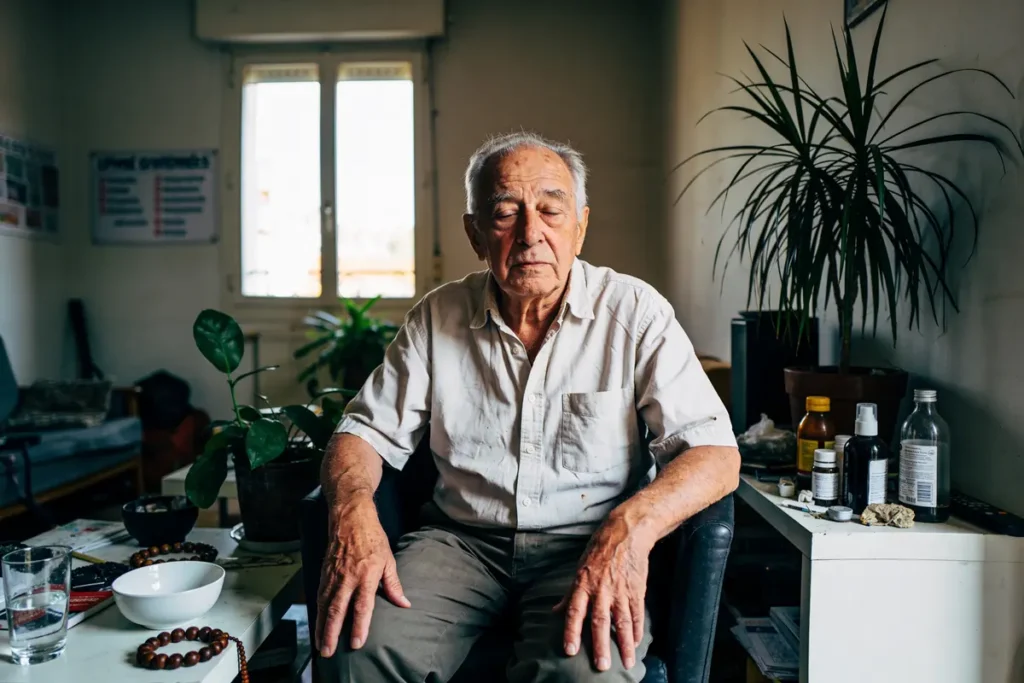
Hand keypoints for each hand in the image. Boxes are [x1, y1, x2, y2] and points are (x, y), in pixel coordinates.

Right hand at [316, 497, 410, 657]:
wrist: (351, 517)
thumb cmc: (372, 538)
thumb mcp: (388, 559)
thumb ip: (393, 584)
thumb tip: (404, 604)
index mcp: (366, 574)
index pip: (362, 606)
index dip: (359, 625)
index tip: (356, 643)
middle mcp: (347, 577)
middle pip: (337, 609)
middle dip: (332, 633)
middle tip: (329, 651)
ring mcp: (333, 575)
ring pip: (324, 605)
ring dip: (321, 626)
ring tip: (321, 644)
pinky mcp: (324, 572)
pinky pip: (319, 595)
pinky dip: (317, 612)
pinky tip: (317, 623)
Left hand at [554, 515, 650, 670]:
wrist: (626, 533)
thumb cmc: (599, 550)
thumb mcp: (579, 569)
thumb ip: (569, 594)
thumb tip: (554, 611)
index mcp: (583, 584)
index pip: (575, 611)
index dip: (572, 631)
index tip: (570, 650)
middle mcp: (601, 589)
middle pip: (600, 620)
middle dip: (600, 644)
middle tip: (601, 666)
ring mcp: (620, 590)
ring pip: (622, 621)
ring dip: (625, 644)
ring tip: (626, 663)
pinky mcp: (637, 589)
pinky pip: (637, 613)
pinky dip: (637, 630)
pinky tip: (636, 643)